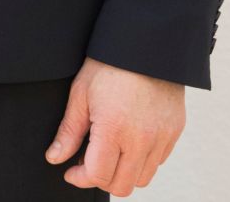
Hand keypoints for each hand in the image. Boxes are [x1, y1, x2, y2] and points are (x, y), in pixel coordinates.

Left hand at [46, 57, 184, 195]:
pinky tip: (129, 141)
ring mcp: (161, 137)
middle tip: (89, 162)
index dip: (80, 178)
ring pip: (142, 178)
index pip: (98, 175)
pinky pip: (158, 161)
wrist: (146, 43)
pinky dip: (142, 160)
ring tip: (110, 151)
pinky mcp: (175, 131)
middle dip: (101, 179)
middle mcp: (141, 139)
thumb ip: (69, 131)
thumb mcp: (81, 94)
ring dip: (123, 173)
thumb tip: (55, 158)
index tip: (71, 171)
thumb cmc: (109, 64)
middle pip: (122, 186)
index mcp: (113, 129)